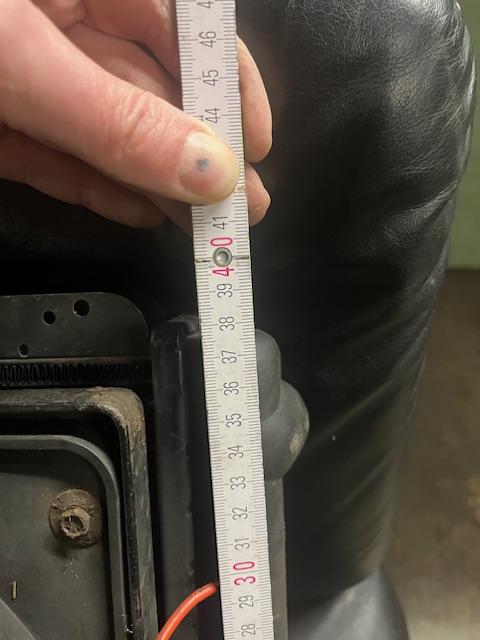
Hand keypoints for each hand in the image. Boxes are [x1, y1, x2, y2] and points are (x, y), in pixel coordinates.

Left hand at [0, 0, 271, 228]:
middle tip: (241, 202)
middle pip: (152, 93)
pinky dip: (101, 194)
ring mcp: (30, 86)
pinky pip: (62, 164)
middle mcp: (61, 30)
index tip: (254, 140)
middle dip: (198, 152)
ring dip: (160, 185)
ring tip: (206, 224)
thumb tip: (207, 169)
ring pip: (111, 137)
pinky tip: (143, 215)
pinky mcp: (5, 133)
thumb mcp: (22, 59)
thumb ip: (115, 117)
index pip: (179, 26)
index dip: (226, 82)